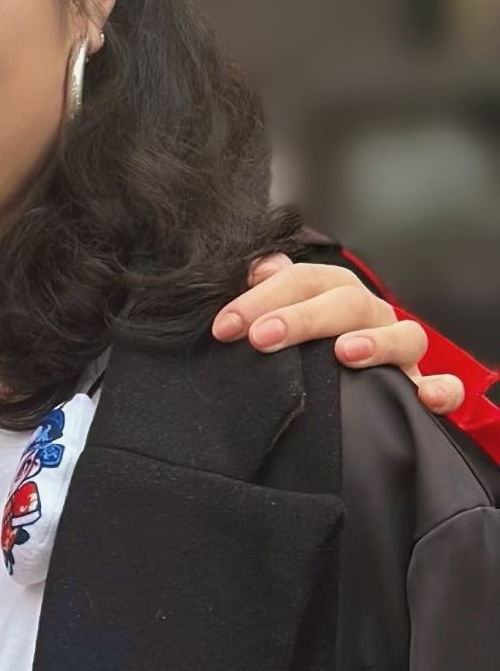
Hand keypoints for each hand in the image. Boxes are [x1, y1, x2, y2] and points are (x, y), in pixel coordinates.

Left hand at [214, 256, 465, 415]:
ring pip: (404, 335)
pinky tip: (426, 397)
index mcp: (335, 297)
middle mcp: (371, 319)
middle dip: (303, 317)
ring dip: (376, 341)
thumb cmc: (307, 356)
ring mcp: (400, 353)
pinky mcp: (422, 388)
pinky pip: (444, 385)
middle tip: (262, 337)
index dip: (261, 299)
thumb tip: (259, 266)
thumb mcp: (281, 322)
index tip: (226, 326)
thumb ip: (270, 293)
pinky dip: (442, 389)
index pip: (302, 281)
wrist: (348, 404)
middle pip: (348, 302)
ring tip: (344, 353)